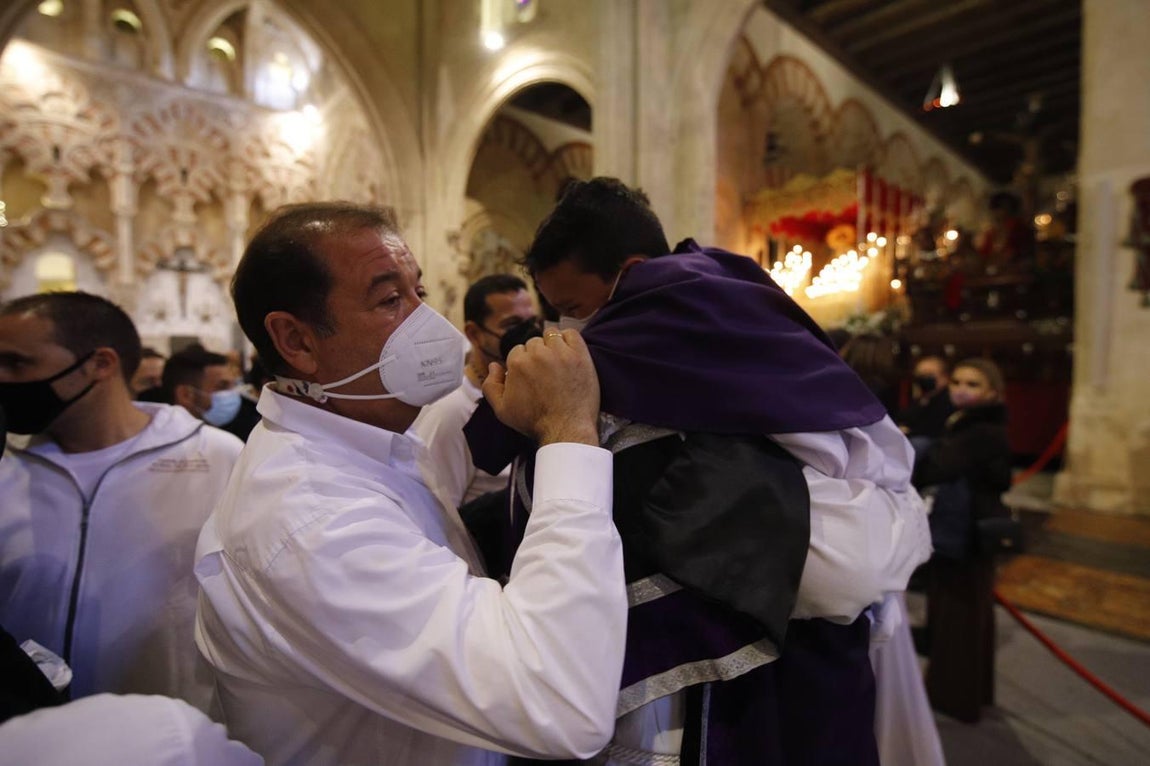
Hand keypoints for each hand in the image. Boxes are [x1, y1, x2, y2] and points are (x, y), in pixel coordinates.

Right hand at [482, 329, 599, 445]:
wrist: (566, 430)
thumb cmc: (534, 422)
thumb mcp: (502, 410)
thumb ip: (490, 386)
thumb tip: (493, 365)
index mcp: (517, 363)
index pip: (518, 351)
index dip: (524, 364)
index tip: (533, 376)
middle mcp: (537, 354)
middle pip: (534, 343)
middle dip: (537, 355)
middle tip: (546, 373)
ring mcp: (560, 353)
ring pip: (552, 336)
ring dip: (553, 345)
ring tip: (558, 363)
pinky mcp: (579, 355)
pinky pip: (572, 334)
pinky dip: (569, 339)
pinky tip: (569, 353)